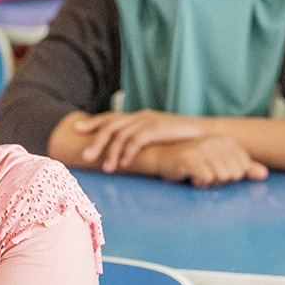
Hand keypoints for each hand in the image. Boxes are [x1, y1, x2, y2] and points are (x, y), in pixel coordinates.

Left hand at [76, 110, 209, 172]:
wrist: (208, 134)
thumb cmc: (181, 139)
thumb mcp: (157, 136)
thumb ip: (140, 141)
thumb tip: (123, 154)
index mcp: (138, 117)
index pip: (110, 117)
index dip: (93, 121)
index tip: (76, 128)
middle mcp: (140, 116)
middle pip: (111, 126)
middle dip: (96, 141)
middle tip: (85, 158)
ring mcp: (149, 121)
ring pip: (122, 135)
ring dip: (111, 152)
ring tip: (106, 169)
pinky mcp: (159, 128)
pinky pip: (138, 140)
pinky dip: (129, 152)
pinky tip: (123, 164)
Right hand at [148, 137, 268, 187]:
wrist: (159, 159)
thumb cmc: (190, 164)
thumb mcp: (218, 165)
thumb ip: (242, 169)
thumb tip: (264, 174)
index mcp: (225, 141)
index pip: (243, 167)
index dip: (230, 175)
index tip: (214, 170)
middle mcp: (215, 141)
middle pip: (234, 174)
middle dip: (220, 180)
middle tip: (204, 173)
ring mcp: (202, 148)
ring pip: (221, 177)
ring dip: (209, 182)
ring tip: (196, 174)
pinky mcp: (190, 158)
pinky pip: (206, 179)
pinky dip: (198, 183)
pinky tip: (189, 176)